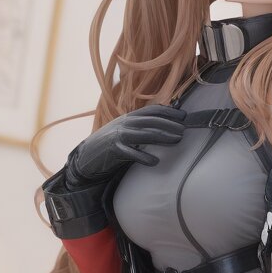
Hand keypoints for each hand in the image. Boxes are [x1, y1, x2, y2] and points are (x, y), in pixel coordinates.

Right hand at [65, 104, 185, 188]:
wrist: (87, 154)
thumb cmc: (111, 143)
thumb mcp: (125, 129)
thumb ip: (141, 126)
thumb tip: (164, 125)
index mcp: (129, 117)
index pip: (152, 110)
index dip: (169, 112)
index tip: (183, 116)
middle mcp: (125, 123)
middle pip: (151, 121)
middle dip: (169, 124)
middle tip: (184, 130)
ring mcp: (119, 136)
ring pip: (145, 134)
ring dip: (163, 137)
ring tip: (177, 140)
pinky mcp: (114, 150)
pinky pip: (131, 154)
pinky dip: (144, 157)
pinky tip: (155, 162)